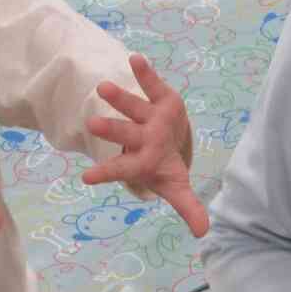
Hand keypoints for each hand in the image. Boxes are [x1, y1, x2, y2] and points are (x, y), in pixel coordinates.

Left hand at [84, 53, 209, 236]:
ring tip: (102, 86)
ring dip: (119, 97)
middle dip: (111, 130)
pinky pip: (151, 84)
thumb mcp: (176, 186)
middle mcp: (141, 137)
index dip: (107, 173)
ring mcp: (147, 116)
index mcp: (143, 161)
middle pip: (125, 134)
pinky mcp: (159, 98)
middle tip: (92, 123)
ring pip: (131, 106)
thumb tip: (204, 233)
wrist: (168, 139)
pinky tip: (134, 59)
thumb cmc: (164, 165)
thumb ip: (187, 207)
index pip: (122, 169)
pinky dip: (144, 72)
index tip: (87, 177)